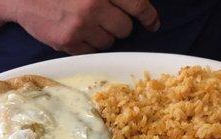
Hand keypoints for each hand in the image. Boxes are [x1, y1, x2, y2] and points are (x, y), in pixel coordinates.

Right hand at [0, 0, 159, 54]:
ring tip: (86, 23)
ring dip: (103, 35)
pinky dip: (88, 45)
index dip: (148, 16)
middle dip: (119, 24)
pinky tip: (76, 31)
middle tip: (106, 17)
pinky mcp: (68, 43)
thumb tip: (135, 3)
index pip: (137, 5)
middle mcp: (92, 6)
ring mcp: (80, 27)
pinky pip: (91, 52)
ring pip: (109, 42)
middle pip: (125, 28)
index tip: (152, 23)